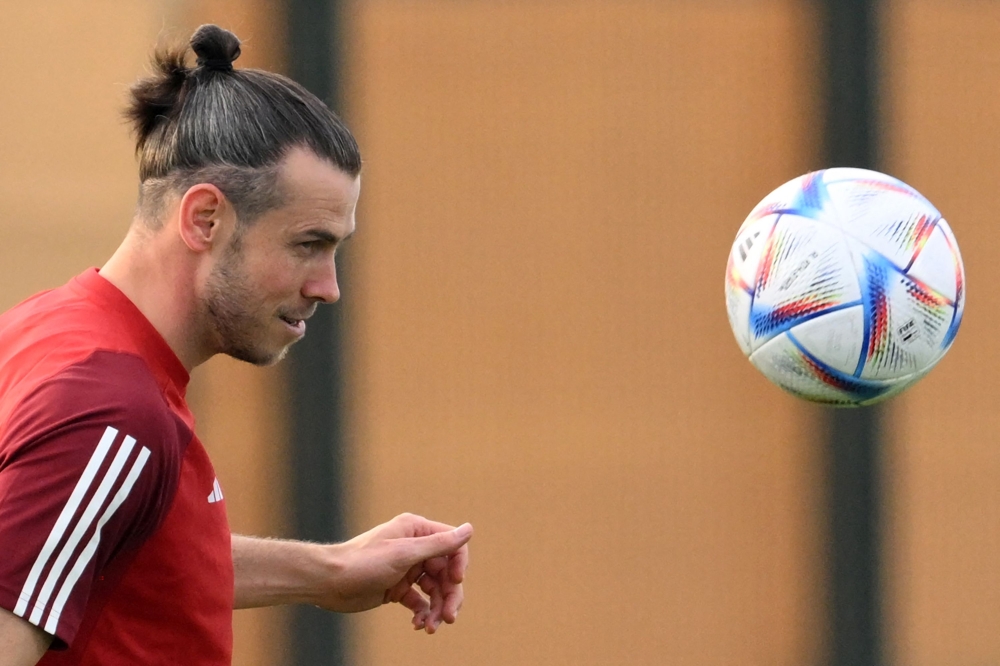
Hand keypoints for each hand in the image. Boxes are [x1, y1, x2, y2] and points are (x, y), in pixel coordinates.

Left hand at [317, 513, 472, 633]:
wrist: (327, 583)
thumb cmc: (362, 562)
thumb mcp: (403, 554)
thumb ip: (438, 544)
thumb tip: (469, 530)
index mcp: (416, 531)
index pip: (452, 546)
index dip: (459, 565)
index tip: (455, 583)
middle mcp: (414, 547)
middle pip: (445, 572)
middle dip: (449, 596)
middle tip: (449, 618)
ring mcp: (406, 569)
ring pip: (434, 590)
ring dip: (437, 609)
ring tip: (431, 628)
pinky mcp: (398, 588)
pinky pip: (419, 601)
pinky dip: (422, 613)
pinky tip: (418, 625)